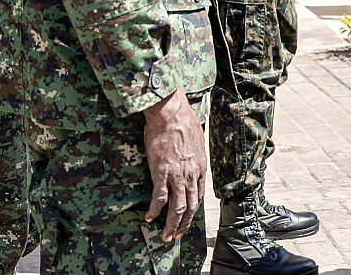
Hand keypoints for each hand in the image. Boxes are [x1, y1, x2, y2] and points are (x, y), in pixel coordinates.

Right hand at [142, 89, 206, 241]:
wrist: (171, 115)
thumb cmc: (182, 122)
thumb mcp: (196, 139)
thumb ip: (194, 153)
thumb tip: (191, 155)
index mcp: (200, 167)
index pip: (199, 195)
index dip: (193, 210)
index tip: (187, 219)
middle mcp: (191, 175)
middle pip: (190, 206)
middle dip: (183, 224)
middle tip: (176, 235)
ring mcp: (177, 176)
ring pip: (177, 207)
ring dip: (171, 224)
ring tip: (165, 235)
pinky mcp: (161, 174)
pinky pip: (158, 198)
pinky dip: (154, 211)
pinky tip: (149, 218)